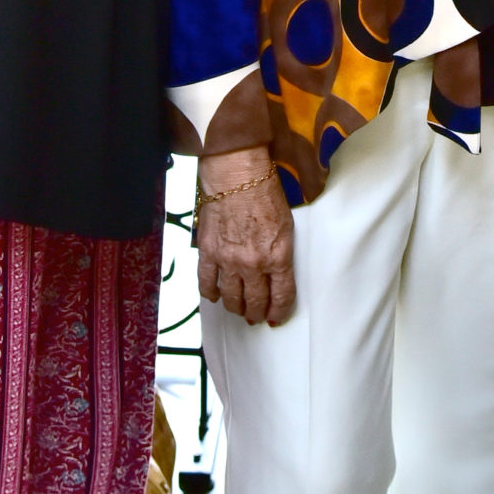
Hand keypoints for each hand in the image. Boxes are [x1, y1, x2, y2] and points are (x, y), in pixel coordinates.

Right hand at [196, 150, 295, 325]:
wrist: (236, 175)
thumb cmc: (264, 194)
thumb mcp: (286, 227)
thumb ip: (281, 255)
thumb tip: (275, 275)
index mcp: (278, 257)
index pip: (281, 297)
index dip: (279, 312)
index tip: (276, 317)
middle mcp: (254, 264)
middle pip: (255, 302)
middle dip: (257, 313)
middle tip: (256, 315)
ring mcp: (229, 260)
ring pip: (231, 298)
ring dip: (236, 308)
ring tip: (238, 309)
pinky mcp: (208, 253)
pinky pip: (207, 283)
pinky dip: (211, 294)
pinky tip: (215, 296)